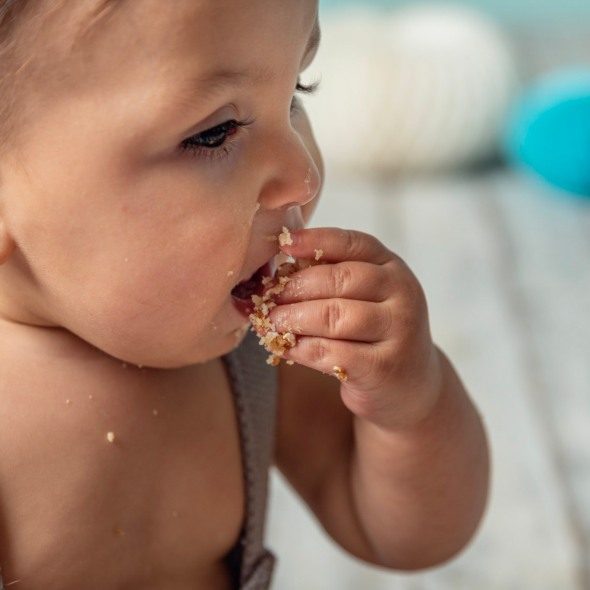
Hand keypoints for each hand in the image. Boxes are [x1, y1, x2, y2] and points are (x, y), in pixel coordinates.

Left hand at [270, 227, 442, 429]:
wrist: (411, 385)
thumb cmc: (375, 335)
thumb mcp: (365, 298)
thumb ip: (334, 280)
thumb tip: (279, 272)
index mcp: (392, 268)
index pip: (352, 244)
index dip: (316, 240)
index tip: (284, 244)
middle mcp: (402, 294)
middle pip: (340, 279)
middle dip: (296, 287)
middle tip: (268, 297)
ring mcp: (398, 331)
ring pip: (335, 316)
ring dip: (294, 318)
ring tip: (271, 322)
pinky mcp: (383, 367)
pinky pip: (332, 353)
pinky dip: (301, 348)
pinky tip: (284, 347)